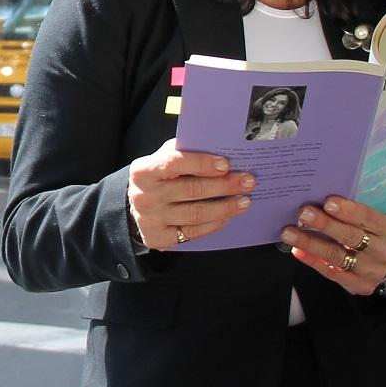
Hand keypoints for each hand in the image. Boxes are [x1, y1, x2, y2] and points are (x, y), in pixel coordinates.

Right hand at [126, 138, 254, 248]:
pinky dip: (214, 224)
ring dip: (225, 207)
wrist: (138, 205)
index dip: (201, 163)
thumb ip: (184, 152)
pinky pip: (193, 233)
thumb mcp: (163, 158)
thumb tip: (219, 148)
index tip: (226, 164)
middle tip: (247, 181)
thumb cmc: (159, 177)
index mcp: (143, 171)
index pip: (173, 163)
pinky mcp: (158, 238)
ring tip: (244, 200)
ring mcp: (150, 220)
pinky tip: (227, 216)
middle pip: (190, 190)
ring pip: (195, 213)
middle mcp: (143, 197)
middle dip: (223, 185)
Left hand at [279, 195, 385, 295]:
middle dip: (325, 224)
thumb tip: (321, 196)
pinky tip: (297, 250)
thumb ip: (355, 209)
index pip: (368, 218)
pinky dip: (312, 260)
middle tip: (303, 213)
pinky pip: (331, 273)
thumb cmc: (372, 232)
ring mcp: (371, 271)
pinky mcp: (359, 286)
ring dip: (310, 243)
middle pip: (351, 237)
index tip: (327, 202)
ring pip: (337, 256)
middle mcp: (383, 252)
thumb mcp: (373, 218)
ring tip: (289, 233)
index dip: (348, 210)